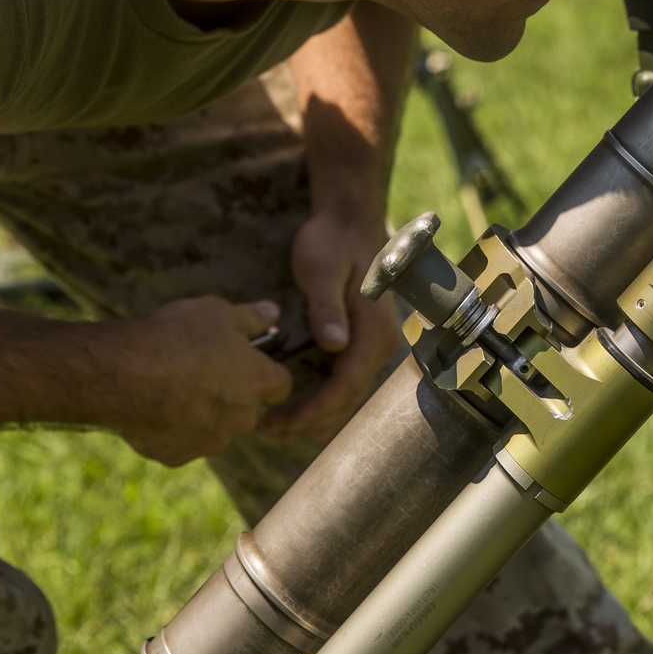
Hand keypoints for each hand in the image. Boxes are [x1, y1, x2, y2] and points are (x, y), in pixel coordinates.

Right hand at [115, 297, 292, 465]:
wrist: (126, 374)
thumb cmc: (178, 338)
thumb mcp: (218, 312)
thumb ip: (251, 317)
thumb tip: (273, 313)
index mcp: (258, 383)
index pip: (281, 385)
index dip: (266, 371)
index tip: (247, 361)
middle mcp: (241, 419)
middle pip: (245, 408)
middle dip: (230, 394)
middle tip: (202, 370)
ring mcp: (209, 442)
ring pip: (214, 428)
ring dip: (202, 413)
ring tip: (172, 387)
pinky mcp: (177, 456)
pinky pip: (181, 441)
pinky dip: (172, 428)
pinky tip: (153, 406)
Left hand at [265, 211, 403, 444]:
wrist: (348, 222)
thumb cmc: (332, 242)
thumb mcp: (321, 269)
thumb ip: (327, 307)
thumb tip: (334, 345)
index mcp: (374, 328)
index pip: (348, 384)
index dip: (317, 409)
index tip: (284, 422)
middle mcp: (382, 342)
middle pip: (349, 396)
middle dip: (312, 419)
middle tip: (270, 431)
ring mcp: (375, 343)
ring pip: (348, 393)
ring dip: (316, 413)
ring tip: (278, 426)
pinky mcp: (363, 341)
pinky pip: (345, 379)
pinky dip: (322, 397)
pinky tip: (297, 405)